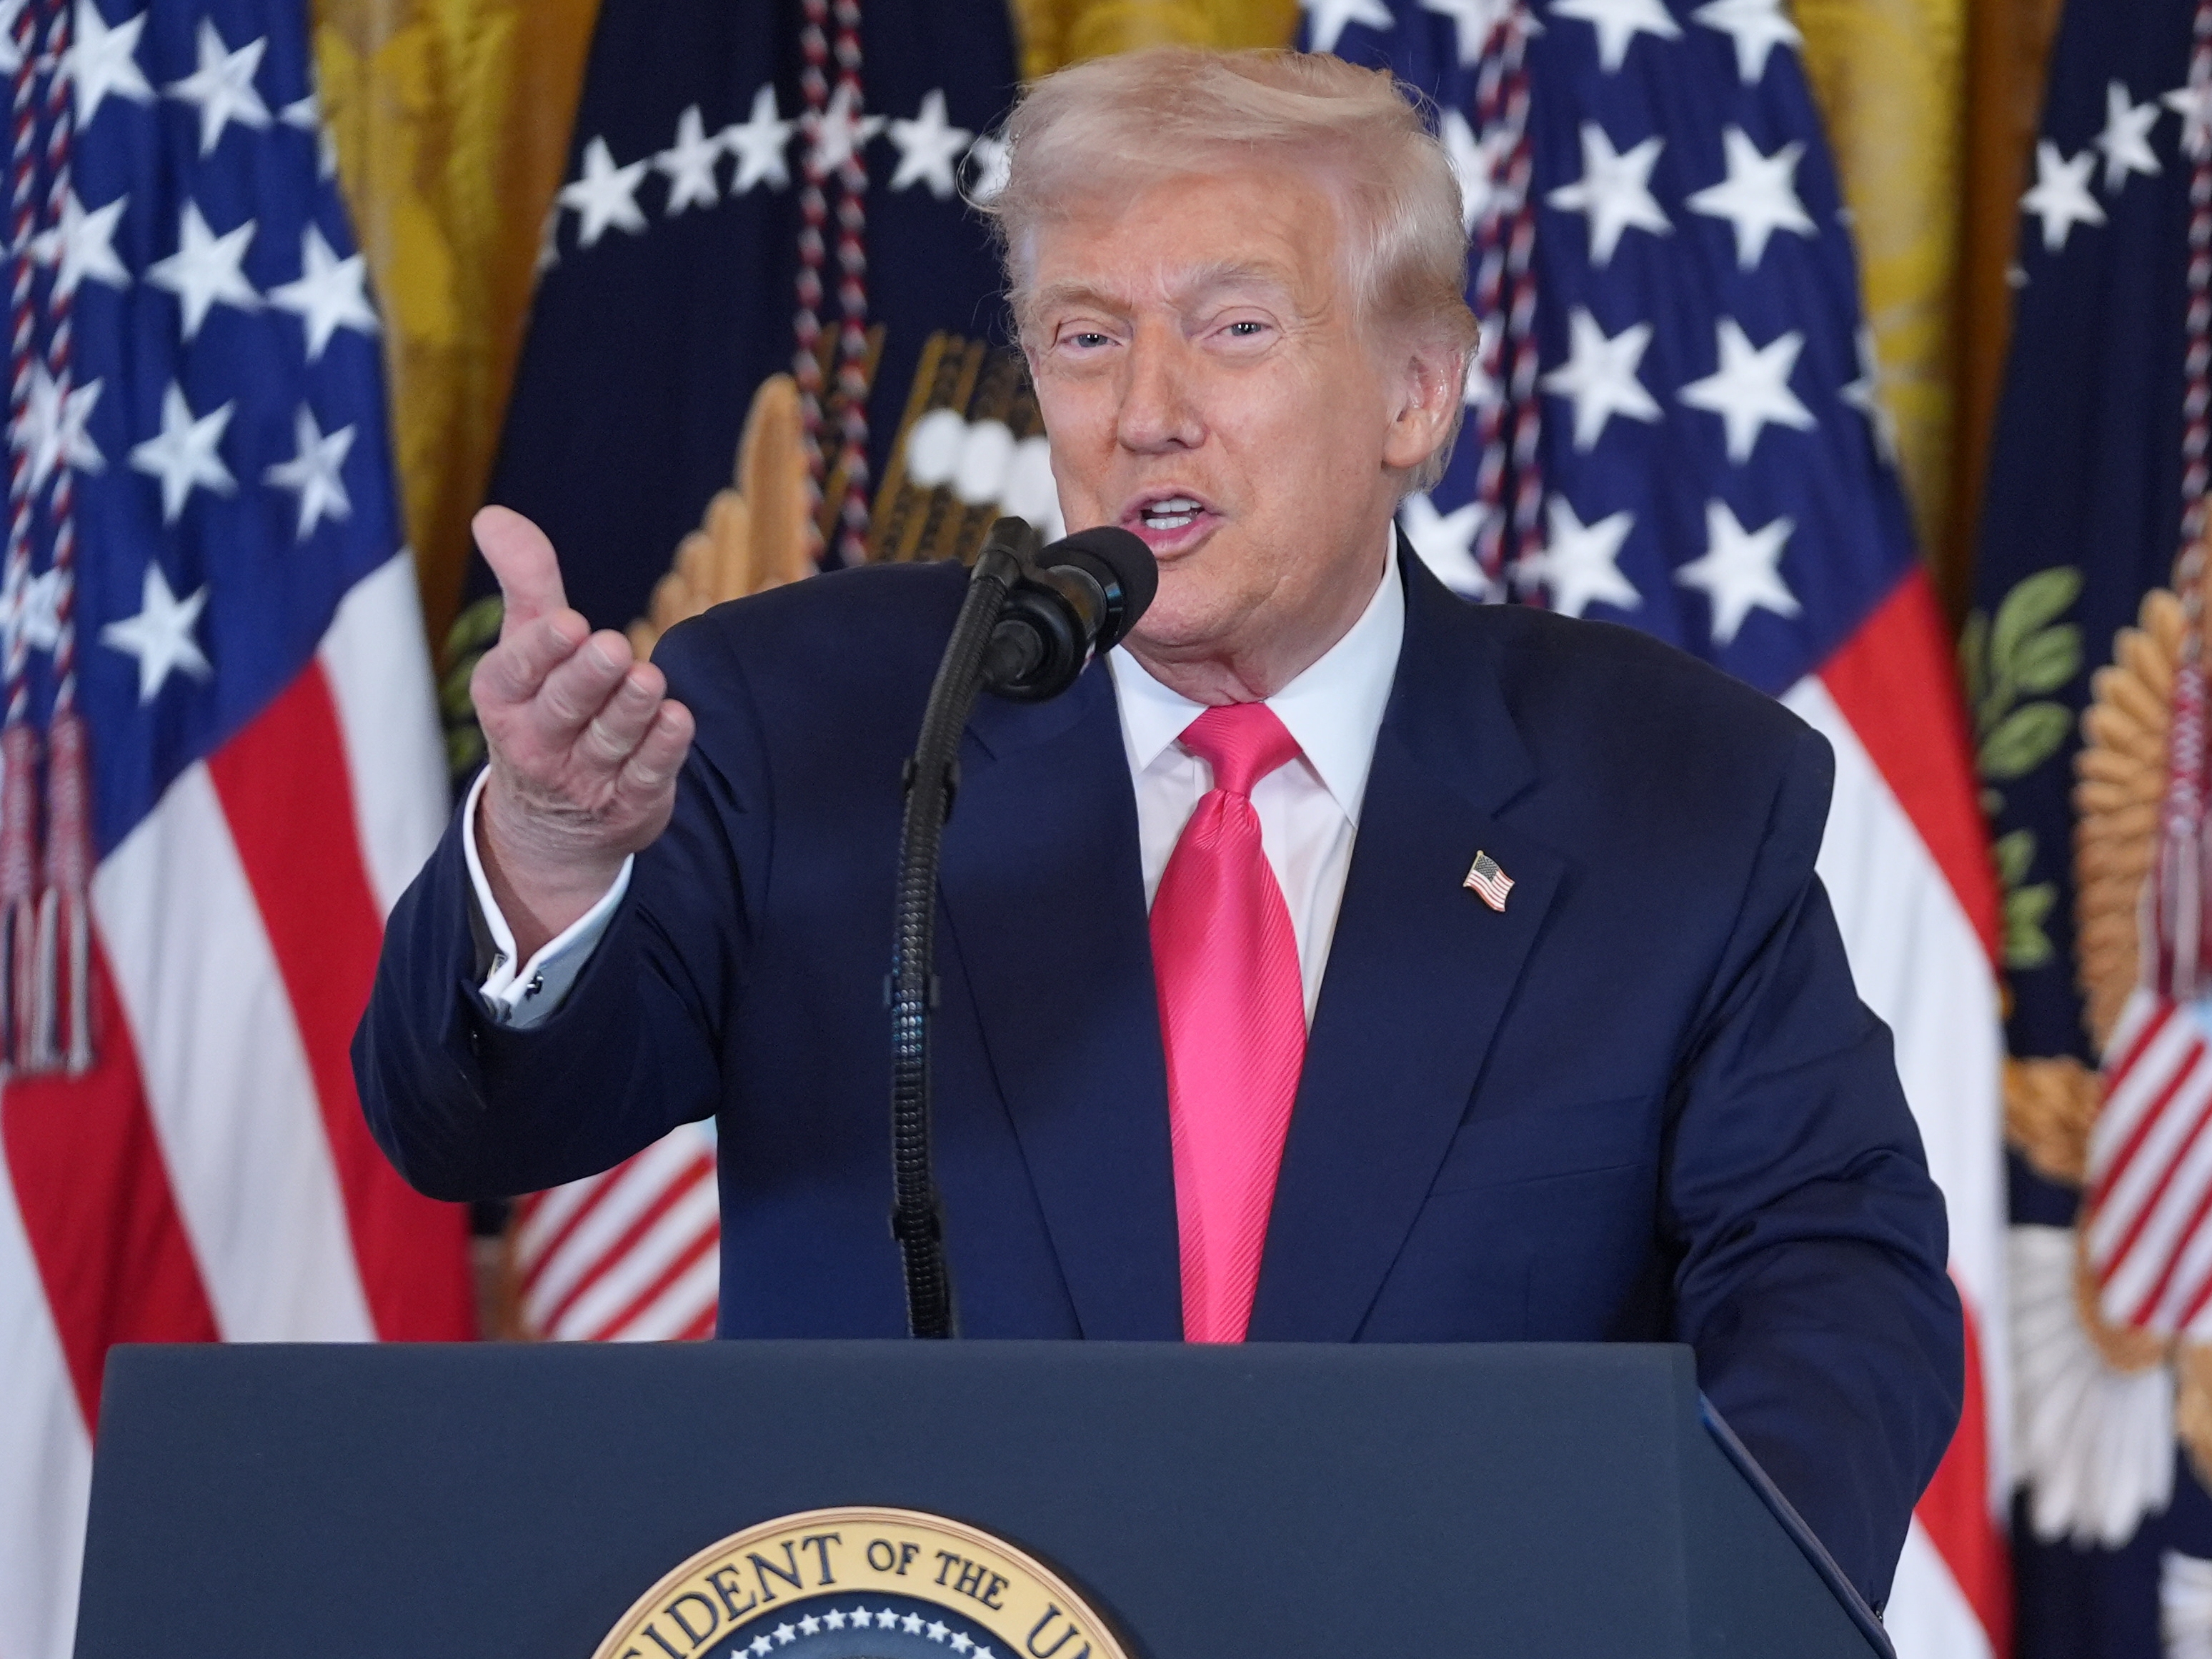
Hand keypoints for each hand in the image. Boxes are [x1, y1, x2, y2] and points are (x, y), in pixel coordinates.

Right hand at [469, 506, 695, 958]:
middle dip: (589, 677)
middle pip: (565, 707)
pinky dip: (664, 749)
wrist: (553, 824)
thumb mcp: (527, 645)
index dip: (542, 650)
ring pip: (610, 740)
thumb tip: (493, 514)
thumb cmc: (542, 705)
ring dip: (632, 710)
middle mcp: (538, 742)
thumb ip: (524, 581)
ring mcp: (584, 778)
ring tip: (649, 680)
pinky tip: (680, 720)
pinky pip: (647, 775)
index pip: (517, 672)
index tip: (569, 624)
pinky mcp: (628, 803)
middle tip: (612, 647)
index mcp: (505, 699)